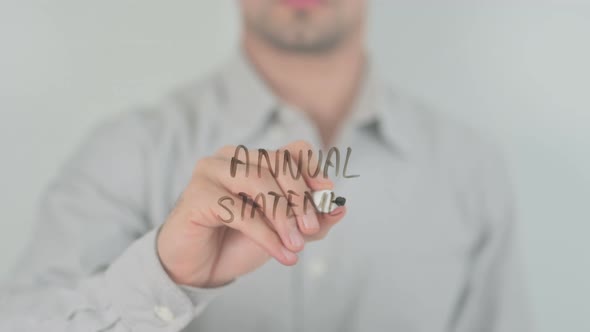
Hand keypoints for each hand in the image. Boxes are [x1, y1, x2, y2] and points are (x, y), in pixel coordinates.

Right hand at [156, 141, 345, 287]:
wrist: (199, 268)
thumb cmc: (237, 242)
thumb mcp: (283, 231)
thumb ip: (311, 221)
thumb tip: (340, 209)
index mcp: (254, 160)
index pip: (292, 151)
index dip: (312, 170)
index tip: (327, 194)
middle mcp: (232, 158)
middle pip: (278, 163)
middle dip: (301, 197)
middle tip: (311, 229)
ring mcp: (211, 171)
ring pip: (259, 182)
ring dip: (284, 217)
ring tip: (296, 245)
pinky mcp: (197, 194)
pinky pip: (240, 211)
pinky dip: (266, 234)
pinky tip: (282, 254)